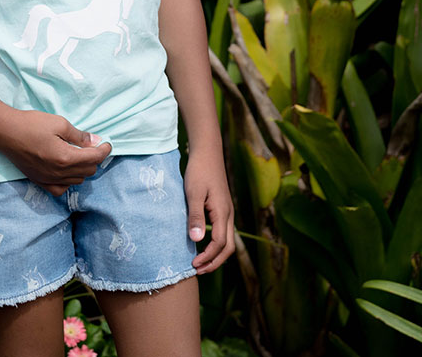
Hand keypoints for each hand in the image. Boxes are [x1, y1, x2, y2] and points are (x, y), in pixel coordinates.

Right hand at [0, 108, 111, 196]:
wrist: (5, 132)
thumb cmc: (31, 124)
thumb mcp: (59, 123)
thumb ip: (79, 136)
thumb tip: (95, 142)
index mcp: (65, 158)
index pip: (94, 159)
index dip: (104, 150)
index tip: (107, 142)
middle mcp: (58, 173)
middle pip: (88, 171)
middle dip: (94, 159)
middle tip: (92, 146)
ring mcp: (48, 179)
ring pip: (76, 181)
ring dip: (83, 170)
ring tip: (79, 156)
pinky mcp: (39, 181)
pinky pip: (60, 189)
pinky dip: (68, 182)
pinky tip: (66, 171)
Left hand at [184, 149, 234, 273]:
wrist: (208, 152)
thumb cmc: (199, 171)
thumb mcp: (193, 193)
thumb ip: (195, 217)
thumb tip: (196, 241)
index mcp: (223, 213)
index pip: (219, 244)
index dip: (207, 257)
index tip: (192, 264)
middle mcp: (228, 215)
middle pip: (228, 248)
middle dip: (214, 262)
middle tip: (197, 270)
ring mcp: (227, 212)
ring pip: (227, 241)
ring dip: (215, 255)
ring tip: (199, 263)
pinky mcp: (223, 208)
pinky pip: (223, 233)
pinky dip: (215, 245)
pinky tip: (201, 244)